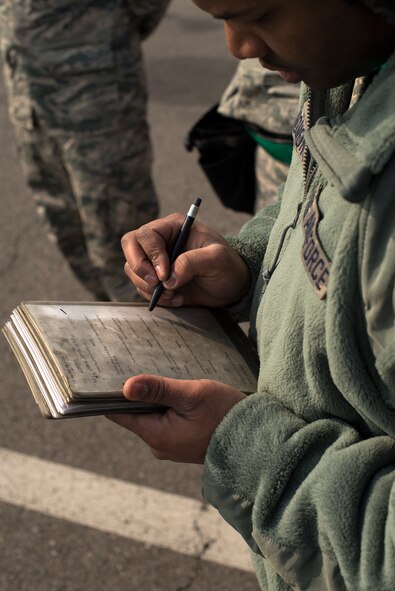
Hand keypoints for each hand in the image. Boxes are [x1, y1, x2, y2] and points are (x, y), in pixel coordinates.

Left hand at [106, 374, 244, 462]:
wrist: (256, 439)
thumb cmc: (225, 414)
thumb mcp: (192, 394)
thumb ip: (159, 389)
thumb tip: (126, 386)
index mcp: (156, 435)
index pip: (119, 414)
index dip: (112, 394)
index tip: (112, 373)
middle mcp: (158, 445)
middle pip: (136, 413)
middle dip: (140, 393)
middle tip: (147, 367)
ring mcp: (171, 446)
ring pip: (152, 416)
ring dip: (157, 399)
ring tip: (169, 380)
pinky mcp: (182, 443)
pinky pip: (166, 422)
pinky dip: (169, 407)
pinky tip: (181, 395)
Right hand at [121, 214, 250, 307]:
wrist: (231, 286)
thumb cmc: (228, 266)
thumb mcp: (218, 259)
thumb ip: (194, 262)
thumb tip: (169, 278)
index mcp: (173, 227)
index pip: (147, 235)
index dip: (151, 254)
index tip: (165, 274)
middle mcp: (160, 241)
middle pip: (130, 245)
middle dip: (140, 268)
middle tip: (156, 284)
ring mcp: (155, 260)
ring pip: (133, 269)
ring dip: (149, 286)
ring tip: (174, 294)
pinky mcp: (156, 279)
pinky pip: (142, 287)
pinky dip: (156, 297)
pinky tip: (177, 299)